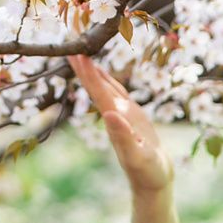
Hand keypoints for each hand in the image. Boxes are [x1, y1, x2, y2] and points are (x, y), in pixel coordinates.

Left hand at [67, 55, 173, 193]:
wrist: (154, 183)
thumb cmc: (148, 173)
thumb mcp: (137, 156)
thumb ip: (123, 137)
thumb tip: (108, 113)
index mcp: (114, 118)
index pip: (95, 90)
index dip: (84, 70)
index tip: (73, 50)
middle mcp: (114, 113)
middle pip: (94, 84)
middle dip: (82, 63)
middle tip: (69, 39)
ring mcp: (122, 114)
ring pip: (103, 86)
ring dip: (91, 69)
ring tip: (80, 49)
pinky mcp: (132, 116)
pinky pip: (117, 92)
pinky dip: (108, 79)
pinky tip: (101, 73)